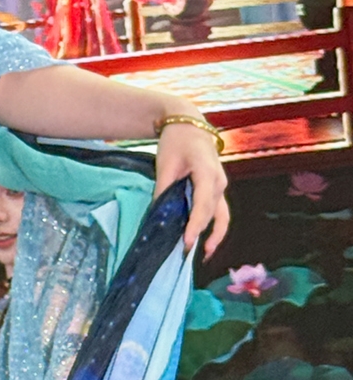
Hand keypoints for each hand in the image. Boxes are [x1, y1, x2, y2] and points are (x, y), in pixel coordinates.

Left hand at [156, 119, 228, 257]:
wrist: (189, 125)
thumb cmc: (176, 142)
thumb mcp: (164, 165)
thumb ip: (163, 190)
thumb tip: (158, 215)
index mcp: (207, 173)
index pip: (202, 205)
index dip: (195, 225)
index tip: (187, 242)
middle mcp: (219, 182)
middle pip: (211, 213)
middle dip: (201, 233)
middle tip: (184, 252)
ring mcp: (221, 186)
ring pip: (221, 215)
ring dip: (214, 235)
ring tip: (203, 254)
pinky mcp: (217, 189)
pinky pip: (220, 212)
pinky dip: (215, 228)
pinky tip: (207, 242)